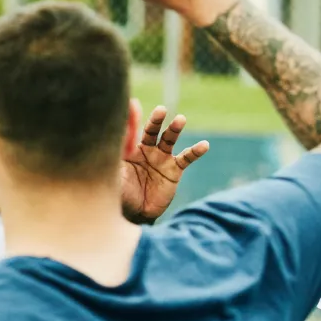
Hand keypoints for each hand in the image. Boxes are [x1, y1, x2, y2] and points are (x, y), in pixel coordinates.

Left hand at [120, 105, 209, 223]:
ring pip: (169, 140)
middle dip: (156, 120)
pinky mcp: (174, 170)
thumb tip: (118, 133)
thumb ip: (117, 154)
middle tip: (161, 110)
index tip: (133, 105)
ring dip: (175, 129)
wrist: (136, 215)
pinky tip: (204, 145)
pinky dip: (196, 151)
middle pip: (152, 131)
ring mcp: (160, 158)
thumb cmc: (120, 194)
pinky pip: (186, 158)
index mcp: (127, 149)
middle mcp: (145, 150)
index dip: (132, 120)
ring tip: (180, 119)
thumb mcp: (115, 174)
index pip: (130, 131)